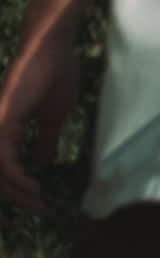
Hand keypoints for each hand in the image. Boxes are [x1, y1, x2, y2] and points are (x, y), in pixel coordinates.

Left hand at [0, 34, 77, 212]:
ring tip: (36, 200)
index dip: (20, 187)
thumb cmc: (55, 74)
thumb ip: (44, 137)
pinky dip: (14, 175)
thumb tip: (39, 160)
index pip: (6, 166)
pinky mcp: (0, 120)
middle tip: (38, 209)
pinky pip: (1, 158)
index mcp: (5, 128)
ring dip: (14, 190)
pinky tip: (30, 184)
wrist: (52, 48)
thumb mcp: (54, 114)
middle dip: (16, 195)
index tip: (40, 201)